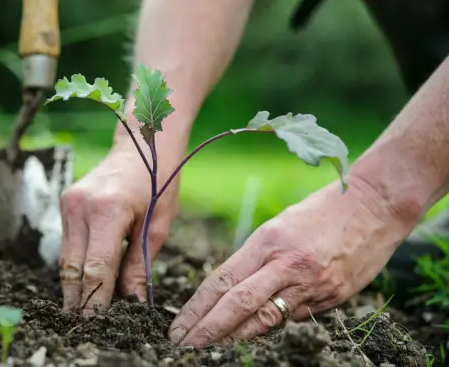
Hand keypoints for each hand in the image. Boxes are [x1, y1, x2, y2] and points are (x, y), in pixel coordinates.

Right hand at [58, 142, 179, 312]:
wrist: (143, 141)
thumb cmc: (158, 180)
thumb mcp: (157, 225)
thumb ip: (139, 266)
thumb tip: (131, 303)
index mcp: (108, 211)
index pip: (95, 270)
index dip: (95, 302)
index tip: (100, 324)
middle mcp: (80, 207)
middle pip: (72, 269)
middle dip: (79, 300)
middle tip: (88, 325)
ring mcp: (69, 203)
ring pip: (65, 259)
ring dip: (75, 285)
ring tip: (88, 307)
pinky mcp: (66, 203)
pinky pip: (68, 244)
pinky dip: (76, 264)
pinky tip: (87, 279)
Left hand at [168, 174, 417, 345]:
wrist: (374, 205)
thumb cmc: (321, 210)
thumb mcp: (279, 225)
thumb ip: (258, 257)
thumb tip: (236, 290)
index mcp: (268, 241)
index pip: (223, 281)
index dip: (198, 308)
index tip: (180, 326)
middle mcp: (287, 264)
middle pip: (238, 305)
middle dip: (208, 330)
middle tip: (185, 346)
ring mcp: (312, 284)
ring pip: (266, 319)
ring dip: (235, 337)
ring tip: (212, 349)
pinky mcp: (333, 296)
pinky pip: (296, 317)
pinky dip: (273, 326)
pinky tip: (256, 333)